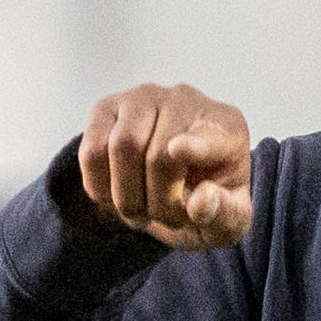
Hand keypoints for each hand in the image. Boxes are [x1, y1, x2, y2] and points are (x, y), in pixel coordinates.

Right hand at [79, 85, 252, 250]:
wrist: (174, 188)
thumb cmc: (206, 202)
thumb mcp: (229, 222)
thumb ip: (225, 214)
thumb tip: (201, 202)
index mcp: (228, 129)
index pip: (210, 136)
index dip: (194, 145)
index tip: (178, 150)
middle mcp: (186, 101)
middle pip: (158, 156)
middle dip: (156, 203)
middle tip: (165, 218)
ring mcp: (143, 98)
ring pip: (121, 147)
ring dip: (125, 196)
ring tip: (140, 210)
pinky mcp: (107, 108)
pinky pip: (92, 150)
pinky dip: (98, 186)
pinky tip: (114, 197)